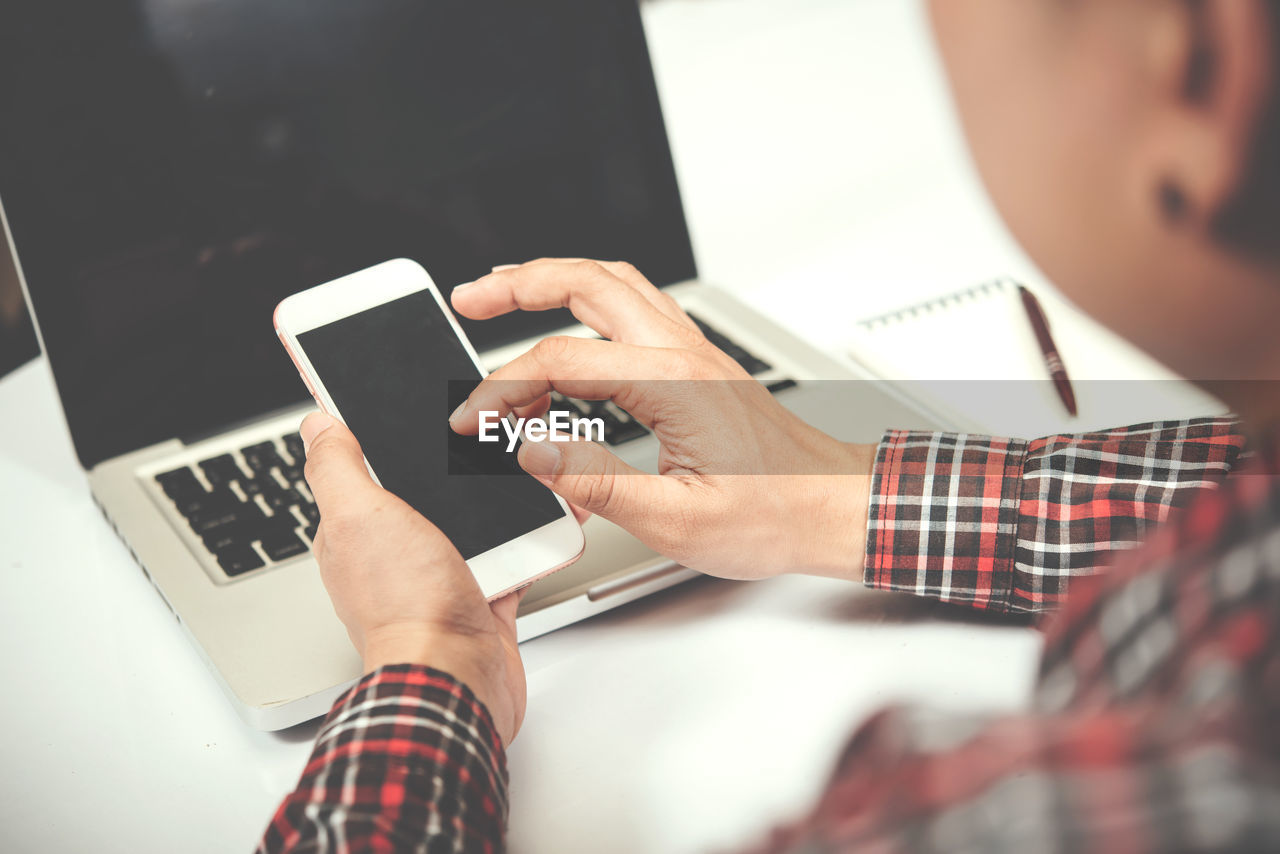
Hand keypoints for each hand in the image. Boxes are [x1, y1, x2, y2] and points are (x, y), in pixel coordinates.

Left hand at [300, 412, 525, 745]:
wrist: (458, 677)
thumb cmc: (406, 607)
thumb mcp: (359, 516)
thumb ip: (336, 467)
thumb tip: (315, 422)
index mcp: (357, 530)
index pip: (369, 468)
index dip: (389, 436)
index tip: (419, 406)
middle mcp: (397, 553)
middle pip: (428, 491)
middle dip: (454, 467)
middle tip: (487, 433)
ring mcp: (441, 576)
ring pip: (475, 521)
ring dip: (500, 499)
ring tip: (526, 466)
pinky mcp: (483, 596)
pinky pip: (512, 555)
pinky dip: (532, 537)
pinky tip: (551, 516)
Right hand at [449, 259, 874, 581]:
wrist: (830, 507)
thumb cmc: (772, 515)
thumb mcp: (676, 519)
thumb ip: (596, 482)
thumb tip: (532, 450)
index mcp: (673, 383)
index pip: (563, 361)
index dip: (504, 388)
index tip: (473, 421)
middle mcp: (683, 354)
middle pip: (588, 283)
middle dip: (519, 283)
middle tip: (469, 298)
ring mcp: (692, 354)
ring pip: (614, 286)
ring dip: (555, 281)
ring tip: (504, 294)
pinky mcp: (697, 367)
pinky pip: (633, 313)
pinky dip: (586, 306)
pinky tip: (567, 329)